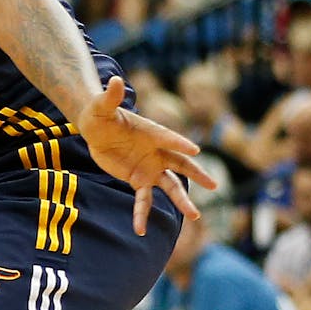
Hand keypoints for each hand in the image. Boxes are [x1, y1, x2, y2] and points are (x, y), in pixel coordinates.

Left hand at [77, 75, 217, 234]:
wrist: (96, 129)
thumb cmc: (101, 113)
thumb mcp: (102, 106)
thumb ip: (111, 96)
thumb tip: (114, 80)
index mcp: (152, 133)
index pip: (169, 138)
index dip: (180, 143)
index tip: (194, 149)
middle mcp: (156, 151)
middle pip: (181, 164)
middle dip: (197, 174)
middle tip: (214, 185)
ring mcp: (149, 167)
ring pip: (170, 185)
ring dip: (182, 200)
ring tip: (195, 216)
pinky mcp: (137, 179)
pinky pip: (143, 200)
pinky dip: (142, 213)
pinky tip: (140, 229)